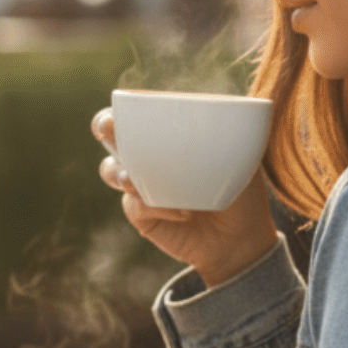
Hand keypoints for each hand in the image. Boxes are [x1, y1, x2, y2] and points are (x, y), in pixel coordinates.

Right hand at [91, 108, 278, 286]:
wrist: (242, 240)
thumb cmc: (242, 194)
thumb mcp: (241, 162)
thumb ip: (228, 137)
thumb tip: (228, 113)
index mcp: (168, 135)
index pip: (138, 113)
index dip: (123, 107)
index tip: (121, 110)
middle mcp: (148, 157)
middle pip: (111, 134)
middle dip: (104, 127)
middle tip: (109, 130)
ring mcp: (141, 186)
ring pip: (111, 170)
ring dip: (120, 172)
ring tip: (135, 181)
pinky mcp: (142, 215)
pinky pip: (136, 206)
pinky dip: (157, 207)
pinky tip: (183, 213)